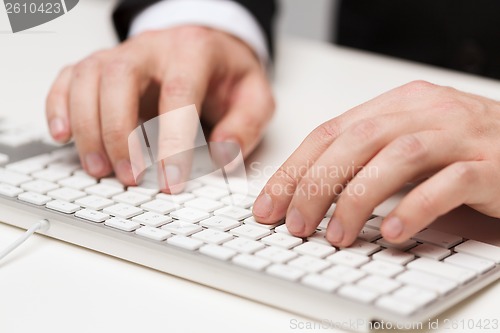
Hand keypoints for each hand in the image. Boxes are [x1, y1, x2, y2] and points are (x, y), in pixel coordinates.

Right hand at [45, 26, 273, 188]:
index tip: (172, 180)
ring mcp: (123, 54)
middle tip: (129, 177)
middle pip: (120, 78)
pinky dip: (59, 106)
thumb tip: (224, 157)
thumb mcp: (255, 95)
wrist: (208, 44)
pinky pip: (70, 77)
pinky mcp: (103, 66)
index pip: (179, 93)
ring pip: (88, 78)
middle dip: (119, 132)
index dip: (173, 140)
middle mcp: (153, 48)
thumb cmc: (227, 73)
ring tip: (99, 169)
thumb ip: (246, 125)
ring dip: (87, 128)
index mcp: (195, 51)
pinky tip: (63, 136)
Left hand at [253, 80, 499, 245]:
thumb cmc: (461, 151)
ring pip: (396, 158)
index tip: (270, 205)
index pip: (330, 132)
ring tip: (337, 236)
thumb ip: (365, 161)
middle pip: (355, 142)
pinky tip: (394, 234)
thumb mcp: (405, 147)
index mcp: (397, 105)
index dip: (294, 170)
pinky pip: (447, 184)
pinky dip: (415, 208)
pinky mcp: (490, 166)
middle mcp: (424, 113)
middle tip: (296, 225)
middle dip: (315, 186)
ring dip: (357, 200)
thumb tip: (308, 195)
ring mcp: (459, 136)